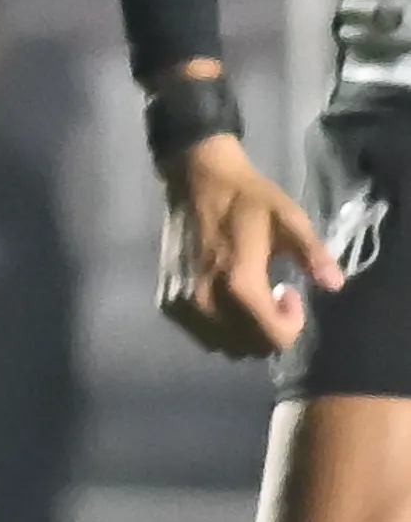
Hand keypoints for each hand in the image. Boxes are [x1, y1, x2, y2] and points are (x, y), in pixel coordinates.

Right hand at [159, 134, 340, 356]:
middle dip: (273, 328)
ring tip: (260, 299)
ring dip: (251, 330)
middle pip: (249, 341)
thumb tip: (335, 285)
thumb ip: (312, 253)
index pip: (270, 330)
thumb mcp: (290, 219)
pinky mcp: (187, 289)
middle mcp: (213, 293)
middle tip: (280, 294)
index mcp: (240, 278)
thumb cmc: (252, 198)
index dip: (291, 323)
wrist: (207, 180)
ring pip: (227, 338)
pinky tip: (238, 300)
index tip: (293, 292)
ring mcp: (195, 292)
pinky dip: (230, 326)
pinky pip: (210, 326)